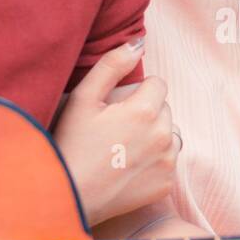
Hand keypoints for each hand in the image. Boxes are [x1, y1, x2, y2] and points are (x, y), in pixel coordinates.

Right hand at [54, 38, 178, 226]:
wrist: (69, 196)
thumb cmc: (71, 144)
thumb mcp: (83, 98)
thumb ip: (112, 65)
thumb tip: (138, 43)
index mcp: (145, 110)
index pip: (157, 84)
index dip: (135, 93)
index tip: (115, 108)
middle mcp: (163, 135)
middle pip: (164, 109)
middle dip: (146, 113)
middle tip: (115, 129)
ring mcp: (167, 161)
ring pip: (170, 134)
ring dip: (154, 136)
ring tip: (123, 148)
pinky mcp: (166, 184)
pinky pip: (168, 161)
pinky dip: (153, 161)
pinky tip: (128, 167)